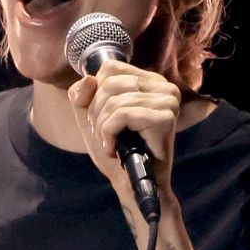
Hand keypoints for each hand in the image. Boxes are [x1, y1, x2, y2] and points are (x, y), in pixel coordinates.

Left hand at [68, 59, 178, 215]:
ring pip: (114, 100)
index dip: (95, 93)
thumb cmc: (117, 149)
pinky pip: (122, 115)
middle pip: (109, 83)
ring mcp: (168, 100)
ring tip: (110, 143)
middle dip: (96, 112)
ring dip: (102, 127)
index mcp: (149, 80)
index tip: (100, 118)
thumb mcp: (91, 116)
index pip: (110, 67)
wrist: (132, 182)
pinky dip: (109, 134)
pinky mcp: (165, 117)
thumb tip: (88, 79)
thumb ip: (82, 95)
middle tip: (103, 134)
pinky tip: (114, 148)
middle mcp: (164, 86)